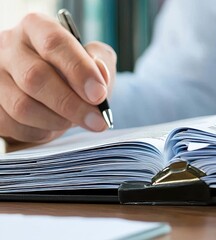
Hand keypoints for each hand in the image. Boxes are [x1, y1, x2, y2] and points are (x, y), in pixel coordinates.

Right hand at [0, 13, 115, 144]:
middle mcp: (9, 46)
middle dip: (72, 104)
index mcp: (36, 27)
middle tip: (97, 121)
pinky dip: (39, 132)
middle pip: (35, 77)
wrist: (52, 93)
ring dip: (56, 121)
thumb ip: (102, 62)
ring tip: (73, 121)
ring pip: (22, 105)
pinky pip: (12, 125)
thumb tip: (99, 72)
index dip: (79, 70)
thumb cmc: (75, 73)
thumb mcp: (95, 60)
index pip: (54, 43)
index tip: (99, 95)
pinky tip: (51, 126)